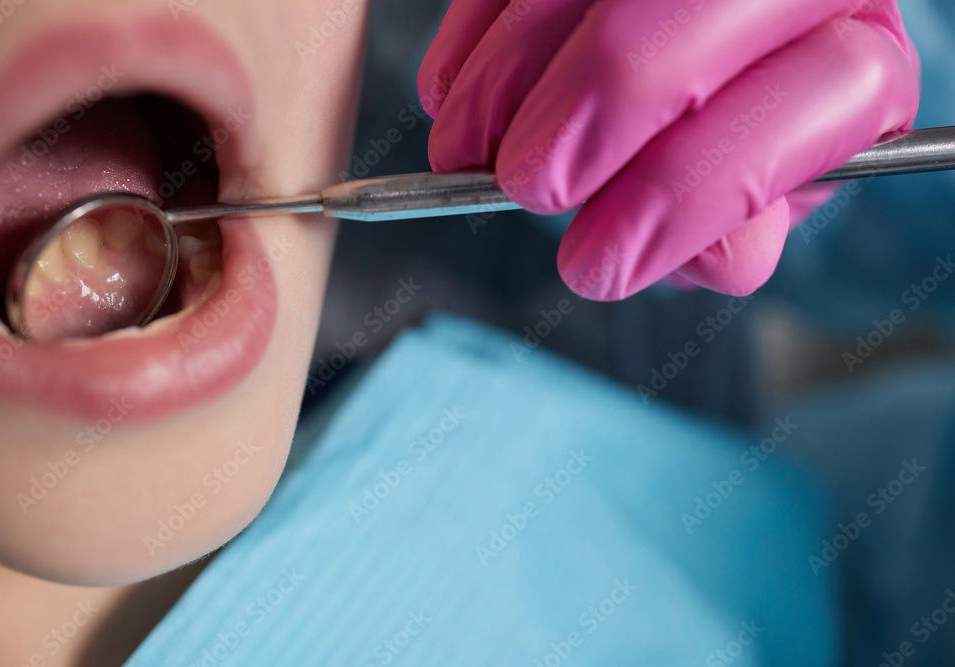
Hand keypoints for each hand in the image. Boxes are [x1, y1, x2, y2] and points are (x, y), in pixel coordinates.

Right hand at [418, 0, 919, 299]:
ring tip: (465, 153)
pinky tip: (452, 91)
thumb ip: (734, 230)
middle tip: (526, 185)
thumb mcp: (760, 196)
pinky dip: (475, 30)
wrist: (706, 58)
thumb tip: (673, 259)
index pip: (816, 99)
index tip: (592, 263)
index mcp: (851, 58)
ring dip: (507, 76)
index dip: (692, 192)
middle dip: (595, 108)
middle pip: (695, 13)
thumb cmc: (736, 141)